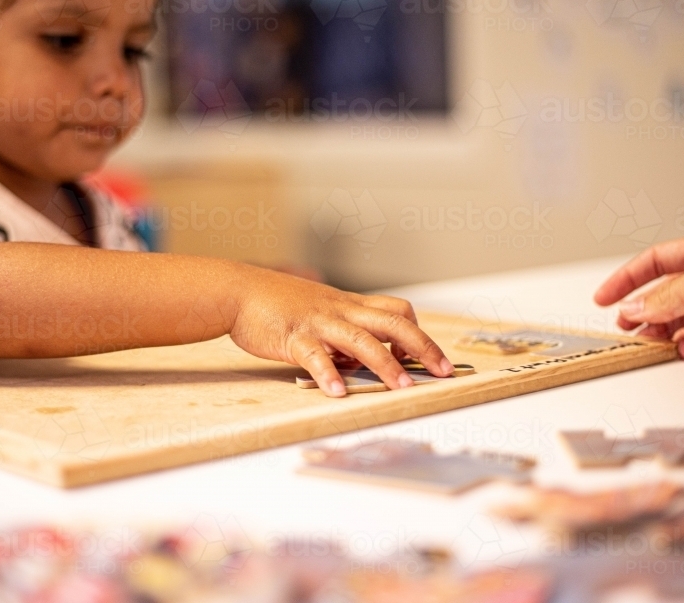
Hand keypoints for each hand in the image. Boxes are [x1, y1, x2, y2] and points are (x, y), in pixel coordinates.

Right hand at [230, 266, 454, 397]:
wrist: (239, 291)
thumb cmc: (278, 304)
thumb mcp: (318, 312)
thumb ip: (342, 333)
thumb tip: (361, 362)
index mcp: (349, 305)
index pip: (396, 312)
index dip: (417, 334)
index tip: (429, 357)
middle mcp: (341, 311)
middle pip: (394, 323)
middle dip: (423, 347)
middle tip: (444, 371)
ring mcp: (319, 323)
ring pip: (362, 340)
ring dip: (386, 365)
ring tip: (403, 387)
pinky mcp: (294, 336)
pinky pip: (316, 356)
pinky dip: (328, 375)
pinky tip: (337, 393)